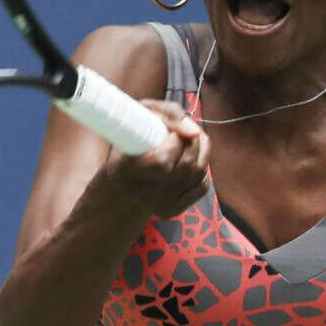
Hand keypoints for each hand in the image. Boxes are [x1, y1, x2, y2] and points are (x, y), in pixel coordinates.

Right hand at [101, 99, 210, 219]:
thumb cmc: (136, 135)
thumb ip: (170, 114)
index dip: (175, 143)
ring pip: (197, 174)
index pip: (162, 162)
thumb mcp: (145, 114)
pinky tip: (191, 160)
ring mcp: (157, 205)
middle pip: (185, 167)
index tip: (171, 133)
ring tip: (190, 141)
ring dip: (201, 151)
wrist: (126, 174)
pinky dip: (202, 169)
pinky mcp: (171, 211)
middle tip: (183, 134)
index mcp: (123, 170)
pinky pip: (202, 186)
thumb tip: (195, 132)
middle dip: (192, 143)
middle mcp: (139, 193)